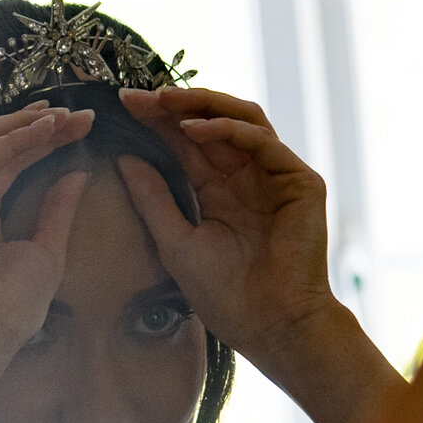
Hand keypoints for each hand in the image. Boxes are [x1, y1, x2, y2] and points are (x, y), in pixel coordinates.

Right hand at [0, 102, 94, 354]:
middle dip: (39, 129)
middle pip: (0, 150)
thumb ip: (57, 209)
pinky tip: (42, 130)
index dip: (46, 144)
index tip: (82, 129)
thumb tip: (79, 173)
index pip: (13, 166)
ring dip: (23, 126)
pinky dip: (10, 141)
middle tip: (77, 115)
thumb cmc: (11, 303)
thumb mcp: (46, 248)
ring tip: (61, 116)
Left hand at [117, 87, 344, 364]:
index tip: (122, 105)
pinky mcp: (300, 182)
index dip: (156, 122)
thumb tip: (122, 157)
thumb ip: (152, 198)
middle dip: (173, 105)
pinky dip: (228, 129)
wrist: (270, 326)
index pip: (186, 143)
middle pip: (211, 123)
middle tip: (137, 96)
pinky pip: (263, 141)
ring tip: (162, 101)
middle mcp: (249, 177)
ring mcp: (276, 176)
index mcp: (220, 191)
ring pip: (242, 119)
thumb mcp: (174, 241)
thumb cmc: (226, 295)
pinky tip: (193, 130)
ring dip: (201, 105)